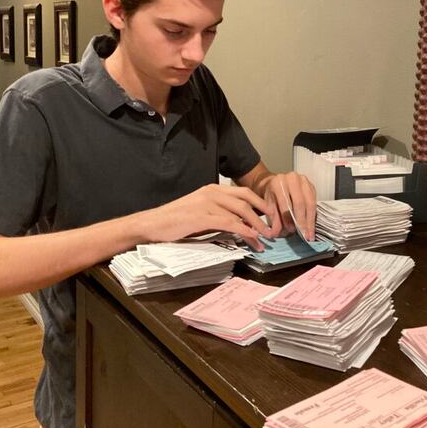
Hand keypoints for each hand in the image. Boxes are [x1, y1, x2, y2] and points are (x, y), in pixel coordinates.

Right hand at [141, 184, 273, 250]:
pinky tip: (251, 238)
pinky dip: (243, 230)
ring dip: (256, 226)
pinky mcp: (202, 216)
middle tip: (273, 228)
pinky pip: (229, 222)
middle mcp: (212, 192)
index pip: (243, 192)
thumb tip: (240, 223)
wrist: (152, 223)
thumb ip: (219, 213)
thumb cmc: (176, 220)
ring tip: (264, 238)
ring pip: (240, 212)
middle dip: (263, 215)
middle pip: (246, 200)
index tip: (271, 215)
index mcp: (213, 189)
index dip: (260, 203)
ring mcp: (207, 203)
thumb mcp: (201, 211)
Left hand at [261, 172, 316, 240]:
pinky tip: (311, 226)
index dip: (288, 217)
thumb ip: (273, 219)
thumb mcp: (268, 206)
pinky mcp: (311, 186)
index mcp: (278, 182)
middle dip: (302, 220)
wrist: (277, 184)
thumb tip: (275, 233)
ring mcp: (303, 181)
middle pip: (300, 202)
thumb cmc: (272, 195)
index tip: (291, 230)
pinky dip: (313, 216)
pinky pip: (315, 202)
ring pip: (310, 202)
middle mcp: (292, 178)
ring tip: (309, 234)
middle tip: (303, 234)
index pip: (285, 202)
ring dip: (310, 220)